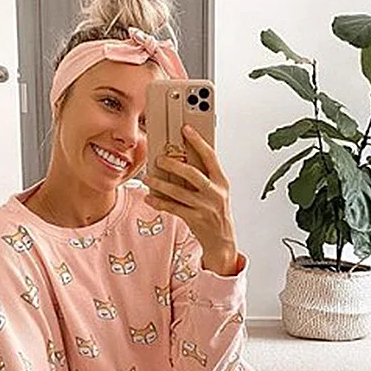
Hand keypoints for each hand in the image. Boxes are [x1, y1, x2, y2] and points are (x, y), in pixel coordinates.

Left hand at [143, 125, 238, 275]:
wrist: (222, 241)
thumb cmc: (217, 213)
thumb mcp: (217, 192)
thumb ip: (205, 176)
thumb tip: (183, 158)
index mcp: (222, 182)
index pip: (210, 156)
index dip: (198, 141)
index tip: (186, 129)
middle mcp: (215, 193)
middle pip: (192, 173)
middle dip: (173, 164)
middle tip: (159, 159)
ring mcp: (205, 207)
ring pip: (179, 192)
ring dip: (160, 184)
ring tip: (149, 177)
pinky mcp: (195, 219)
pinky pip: (173, 208)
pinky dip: (159, 202)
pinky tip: (150, 197)